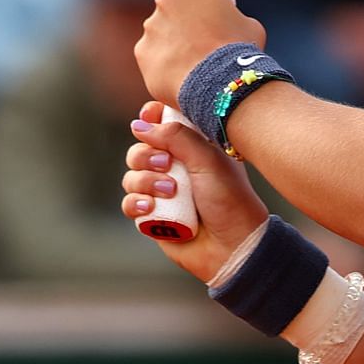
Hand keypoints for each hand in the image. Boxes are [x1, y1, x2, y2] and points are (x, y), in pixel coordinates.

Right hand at [120, 100, 270, 281]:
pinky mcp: (153, 216)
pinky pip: (130, 203)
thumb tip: (139, 125)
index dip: (151, 118)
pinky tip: (150, 208)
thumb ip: (176, 136)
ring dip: (144, 181)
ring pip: (132, 176)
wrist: (233, 245)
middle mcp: (177, 167)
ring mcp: (163, 192)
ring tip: (169, 192)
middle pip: (140, 148)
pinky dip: (136, 203)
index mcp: (194, 147)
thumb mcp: (208, 159)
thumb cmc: (229, 199)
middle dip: (146, 155)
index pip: (163, 123)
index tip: (148, 117)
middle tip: (166, 165)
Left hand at [133, 0, 265, 104]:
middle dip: (181, 20)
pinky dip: (164, 64)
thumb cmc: (239, 53)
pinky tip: (183, 76)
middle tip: (201, 39)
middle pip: (170, 6)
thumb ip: (229, 15)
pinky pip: (153, 56)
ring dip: (173, 43)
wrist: (222, 85)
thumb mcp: (247, 24)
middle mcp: (168, 1)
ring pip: (160, 33)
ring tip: (195, 64)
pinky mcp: (143, 53)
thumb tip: (227, 21)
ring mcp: (152, 28)